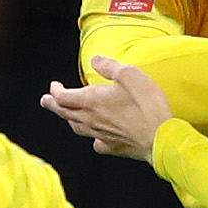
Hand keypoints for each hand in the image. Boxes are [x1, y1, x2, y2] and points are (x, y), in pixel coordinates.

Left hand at [43, 56, 175, 158]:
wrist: (161, 138)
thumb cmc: (147, 106)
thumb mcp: (130, 75)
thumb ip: (110, 66)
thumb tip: (95, 60)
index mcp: (92, 101)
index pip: (63, 97)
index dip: (55, 90)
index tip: (53, 85)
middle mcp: (92, 119)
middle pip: (65, 113)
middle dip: (53, 105)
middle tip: (45, 101)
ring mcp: (102, 135)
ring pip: (78, 128)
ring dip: (69, 119)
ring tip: (66, 115)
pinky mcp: (115, 148)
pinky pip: (97, 143)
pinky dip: (93, 138)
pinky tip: (97, 137)